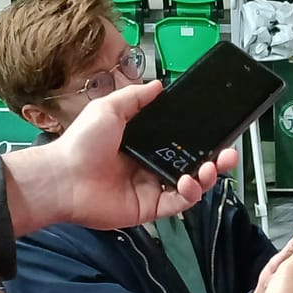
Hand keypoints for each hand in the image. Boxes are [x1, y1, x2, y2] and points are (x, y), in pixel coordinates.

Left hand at [1, 79, 239, 235]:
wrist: (63, 177)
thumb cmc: (80, 144)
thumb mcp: (109, 108)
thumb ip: (137, 97)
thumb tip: (160, 84)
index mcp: (143, 143)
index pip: (181, 141)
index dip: (202, 138)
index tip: (218, 132)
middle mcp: (150, 166)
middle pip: (192, 164)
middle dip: (215, 160)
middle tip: (228, 154)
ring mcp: (151, 188)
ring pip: (191, 185)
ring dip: (207, 177)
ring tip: (210, 168)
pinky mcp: (149, 208)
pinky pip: (178, 204)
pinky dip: (190, 194)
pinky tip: (188, 182)